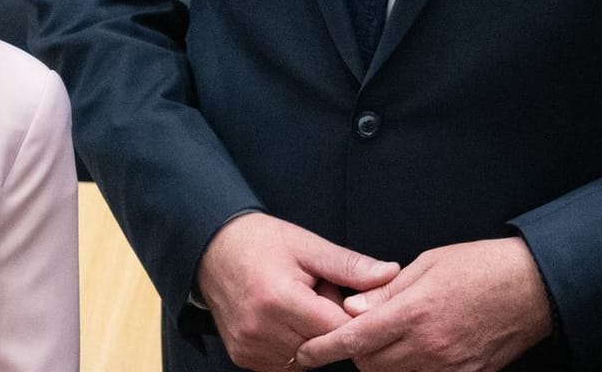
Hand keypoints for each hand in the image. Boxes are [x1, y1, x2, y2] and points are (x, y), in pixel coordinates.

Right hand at [197, 212, 398, 370]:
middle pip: (323, 346)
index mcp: (278, 299)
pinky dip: (294, 345)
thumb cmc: (261, 242)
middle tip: (317, 292)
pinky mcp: (244, 358)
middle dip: (329, 323)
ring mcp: (250, 348)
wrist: (211, 249)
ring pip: (306, 359)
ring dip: (311, 336)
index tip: (347, 295)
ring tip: (299, 303)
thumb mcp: (308, 245)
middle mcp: (260, 330)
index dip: (350, 314)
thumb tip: (390, 274)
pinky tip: (285, 318)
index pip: (336, 328)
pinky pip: (286, 364)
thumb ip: (350, 266)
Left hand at [295, 237, 552, 371]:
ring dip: (380, 364)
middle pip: (369, 364)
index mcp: (415, 312)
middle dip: (355, 351)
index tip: (304, 354)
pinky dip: (409, 371)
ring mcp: (449, 366)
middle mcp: (429, 345)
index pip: (355, 338)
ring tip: (387, 340)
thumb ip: (386, 291)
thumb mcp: (428, 264)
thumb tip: (352, 309)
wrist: (534, 288)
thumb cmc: (481, 267)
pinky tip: (412, 355)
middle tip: (358, 331)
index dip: (324, 349)